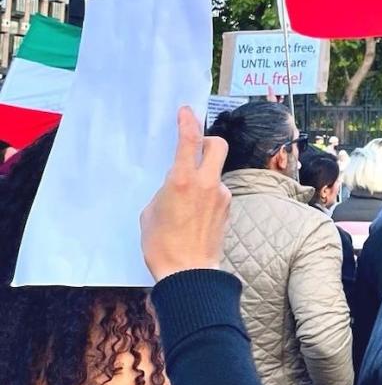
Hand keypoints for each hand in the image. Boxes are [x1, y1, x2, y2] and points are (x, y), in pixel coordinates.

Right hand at [140, 106, 230, 282]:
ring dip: (204, 174)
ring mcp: (220, 195)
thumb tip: (175, 184)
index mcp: (182, 180)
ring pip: (216, 171)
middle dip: (207, 141)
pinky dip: (207, 194)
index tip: (186, 111)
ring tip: (186, 198)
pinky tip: (194, 213)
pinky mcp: (227, 208)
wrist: (188, 272)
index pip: (189, 140)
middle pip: (217, 145)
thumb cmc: (161, 245)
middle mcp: (206, 183)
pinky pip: (217, 191)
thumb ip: (165, 190)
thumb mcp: (151, 212)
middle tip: (194, 149)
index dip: (188, 121)